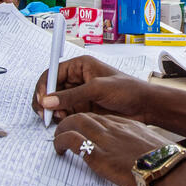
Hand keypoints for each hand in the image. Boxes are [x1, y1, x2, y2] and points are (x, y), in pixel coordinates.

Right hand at [33, 55, 154, 120]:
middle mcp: (77, 79)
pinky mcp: (83, 108)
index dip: (43, 86)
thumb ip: (72, 96)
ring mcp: (79, 94)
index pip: (53, 73)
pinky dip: (61, 117)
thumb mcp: (98, 89)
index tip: (41, 100)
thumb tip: (47, 101)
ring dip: (53, 110)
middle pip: (51, 88)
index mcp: (80, 66)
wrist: (144, 107)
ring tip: (57, 117)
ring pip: (56, 102)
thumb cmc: (127, 90)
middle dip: (45, 100)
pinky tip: (65, 120)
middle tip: (43, 114)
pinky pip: (65, 112)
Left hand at [54, 112, 169, 185]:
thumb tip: (135, 156)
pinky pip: (71, 140)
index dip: (87, 122)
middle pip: (84, 115)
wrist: (166, 169)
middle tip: (63, 131)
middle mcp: (114, 127)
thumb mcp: (150, 147)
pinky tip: (59, 149)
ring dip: (62, 129)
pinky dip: (60, 141)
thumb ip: (137, 146)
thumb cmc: (162, 162)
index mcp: (126, 125)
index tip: (81, 130)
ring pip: (74, 122)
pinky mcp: (98, 154)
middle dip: (70, 121)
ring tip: (57, 139)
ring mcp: (105, 139)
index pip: (100, 117)